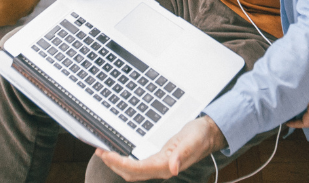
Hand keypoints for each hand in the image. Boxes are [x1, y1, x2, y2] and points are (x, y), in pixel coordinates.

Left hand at [95, 115, 225, 180]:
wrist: (209, 135)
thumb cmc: (201, 136)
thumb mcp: (192, 141)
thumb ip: (182, 154)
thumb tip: (173, 168)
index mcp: (167, 165)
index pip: (138, 169)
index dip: (120, 163)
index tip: (107, 154)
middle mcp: (162, 169)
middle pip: (131, 173)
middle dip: (113, 164)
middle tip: (99, 151)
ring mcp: (159, 166)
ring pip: (132, 172)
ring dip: (116, 164)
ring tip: (103, 152)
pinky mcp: (157, 161)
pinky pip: (137, 167)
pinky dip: (124, 162)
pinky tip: (118, 155)